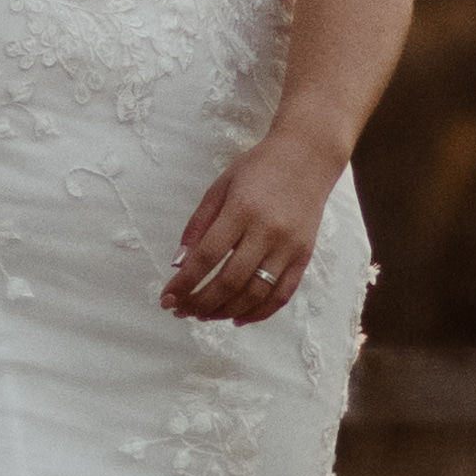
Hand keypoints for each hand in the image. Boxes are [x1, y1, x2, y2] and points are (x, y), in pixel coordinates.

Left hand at [164, 135, 334, 325]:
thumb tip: (179, 263)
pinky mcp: (304, 257)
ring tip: (204, 316)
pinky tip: (238, 318)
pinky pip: (282, 295)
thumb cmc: (258, 168)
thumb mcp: (220, 186)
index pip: (207, 257)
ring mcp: (289, 248)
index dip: (185, 282)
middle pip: (230, 281)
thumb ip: (199, 224)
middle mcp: (267, 232)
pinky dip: (259, 313)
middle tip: (181, 311)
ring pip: (255, 294)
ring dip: (225, 312)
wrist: (308, 157)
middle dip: (200, 302)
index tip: (167, 298)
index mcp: (241, 210)